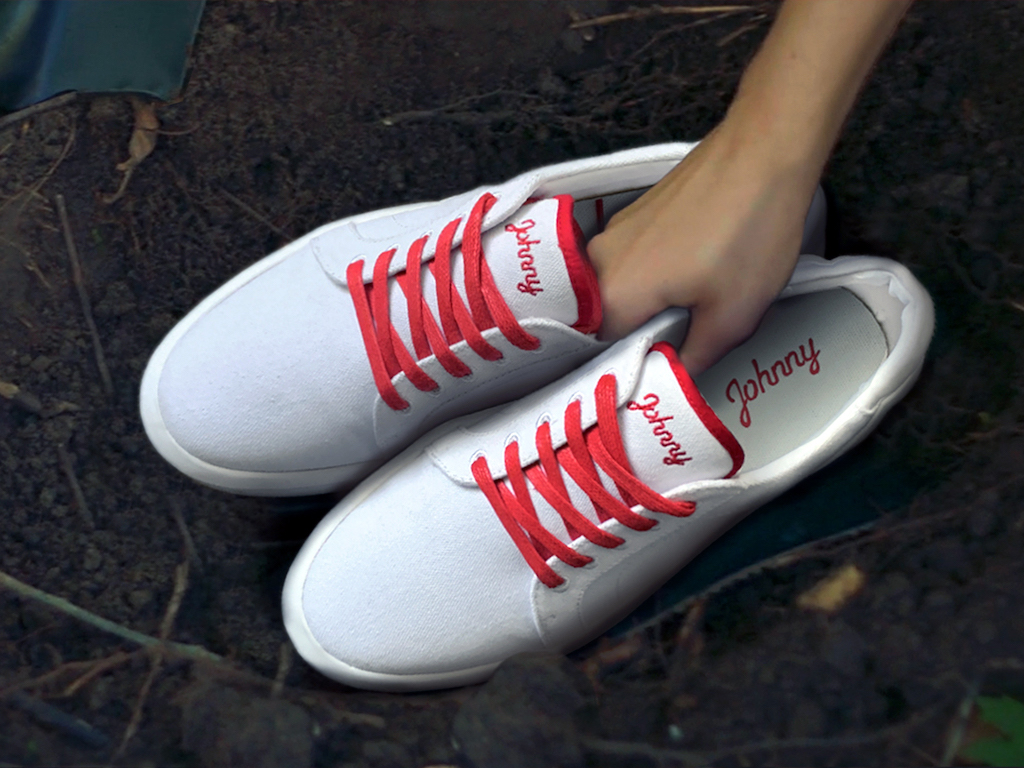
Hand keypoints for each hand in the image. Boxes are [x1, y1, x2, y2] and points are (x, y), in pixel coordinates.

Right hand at [587, 121, 818, 374]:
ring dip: (652, 305)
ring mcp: (614, 233)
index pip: (601, 355)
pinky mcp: (634, 216)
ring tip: (699, 303)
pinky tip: (697, 273)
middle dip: (643, 336)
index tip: (661, 376)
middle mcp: (598, 262)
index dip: (633, 370)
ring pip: (621, 291)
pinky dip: (657, 277)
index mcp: (613, 295)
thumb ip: (694, 360)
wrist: (765, 152)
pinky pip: (632, 264)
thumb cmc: (749, 228)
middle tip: (687, 341)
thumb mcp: (732, 317)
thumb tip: (677, 376)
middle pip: (607, 322)